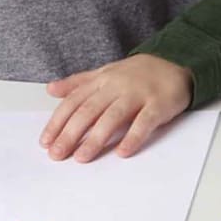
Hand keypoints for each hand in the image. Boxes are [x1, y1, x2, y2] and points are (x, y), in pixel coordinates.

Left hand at [40, 53, 192, 161]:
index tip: (46, 142)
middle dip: (70, 134)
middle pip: (89, 111)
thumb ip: (78, 83)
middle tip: (57, 154)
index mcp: (101, 80)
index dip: (58, 122)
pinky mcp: (158, 104)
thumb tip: (50, 90)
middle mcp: (116, 86)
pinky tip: (122, 153)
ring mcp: (137, 95)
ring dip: (96, 138)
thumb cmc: (136, 73)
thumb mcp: (104, 73)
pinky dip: (133, 137)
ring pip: (113, 117)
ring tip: (82, 157)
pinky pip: (144, 122)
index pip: (73, 102)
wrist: (174, 62)